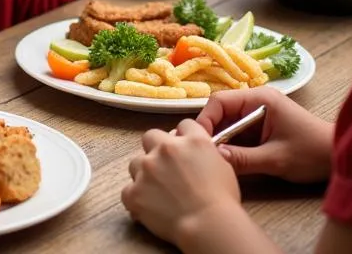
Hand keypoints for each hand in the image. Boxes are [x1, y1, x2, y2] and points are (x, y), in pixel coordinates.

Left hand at [123, 118, 242, 246]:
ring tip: (156, 191)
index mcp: (191, 140)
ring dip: (144, 173)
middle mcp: (165, 148)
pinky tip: (148, 207)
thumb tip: (194, 152)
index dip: (183, 138)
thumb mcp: (223, 166)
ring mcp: (147, 168)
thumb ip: (205, 151)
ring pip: (136, 162)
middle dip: (155, 149)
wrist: (208, 224)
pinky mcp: (135, 191)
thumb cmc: (221, 200)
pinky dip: (136, 198)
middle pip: (151, 136)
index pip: (183, 126)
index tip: (184, 150)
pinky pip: (128, 191)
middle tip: (165, 168)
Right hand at [194, 86, 332, 182]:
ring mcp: (259, 112)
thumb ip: (243, 158)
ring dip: (222, 139)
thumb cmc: (311, 153)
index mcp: (259, 98)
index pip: (220, 101)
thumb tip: (214, 157)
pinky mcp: (262, 125)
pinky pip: (239, 131)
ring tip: (213, 159)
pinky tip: (228, 159)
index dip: (206, 120)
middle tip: (203, 154)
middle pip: (222, 111)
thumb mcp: (276, 159)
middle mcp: (256, 100)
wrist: (339, 157)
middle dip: (212, 132)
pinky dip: (232, 144)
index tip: (199, 142)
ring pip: (229, 122)